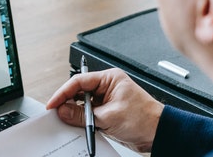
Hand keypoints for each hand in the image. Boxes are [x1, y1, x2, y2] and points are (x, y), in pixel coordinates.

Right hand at [45, 68, 162, 151]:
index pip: (79, 81)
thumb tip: (64, 111)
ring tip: (70, 121)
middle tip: (58, 114)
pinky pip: (89, 114)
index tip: (54, 103)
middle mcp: (107, 87)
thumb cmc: (144, 118)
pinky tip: (80, 126)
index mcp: (109, 79)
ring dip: (76, 113)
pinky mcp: (107, 112)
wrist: (158, 133)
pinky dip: (83, 121)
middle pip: (79, 92)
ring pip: (83, 104)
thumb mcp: (109, 117)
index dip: (63, 92)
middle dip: (68, 103)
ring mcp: (107, 100)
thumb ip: (83, 115)